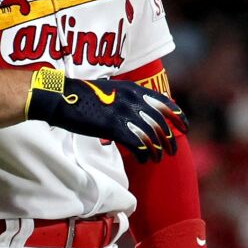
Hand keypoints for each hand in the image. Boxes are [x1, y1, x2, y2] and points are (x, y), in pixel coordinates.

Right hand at [24, 68, 185, 161]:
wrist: (62, 97)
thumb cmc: (83, 96)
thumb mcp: (111, 90)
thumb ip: (127, 99)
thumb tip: (140, 113)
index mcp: (133, 89)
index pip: (165, 102)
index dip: (178, 116)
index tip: (185, 127)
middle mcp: (132, 99)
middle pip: (160, 122)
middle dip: (169, 138)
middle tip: (172, 150)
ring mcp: (123, 113)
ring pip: (151, 135)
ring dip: (157, 149)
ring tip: (158, 158)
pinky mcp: (113, 126)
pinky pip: (136, 143)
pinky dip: (143, 153)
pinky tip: (143, 159)